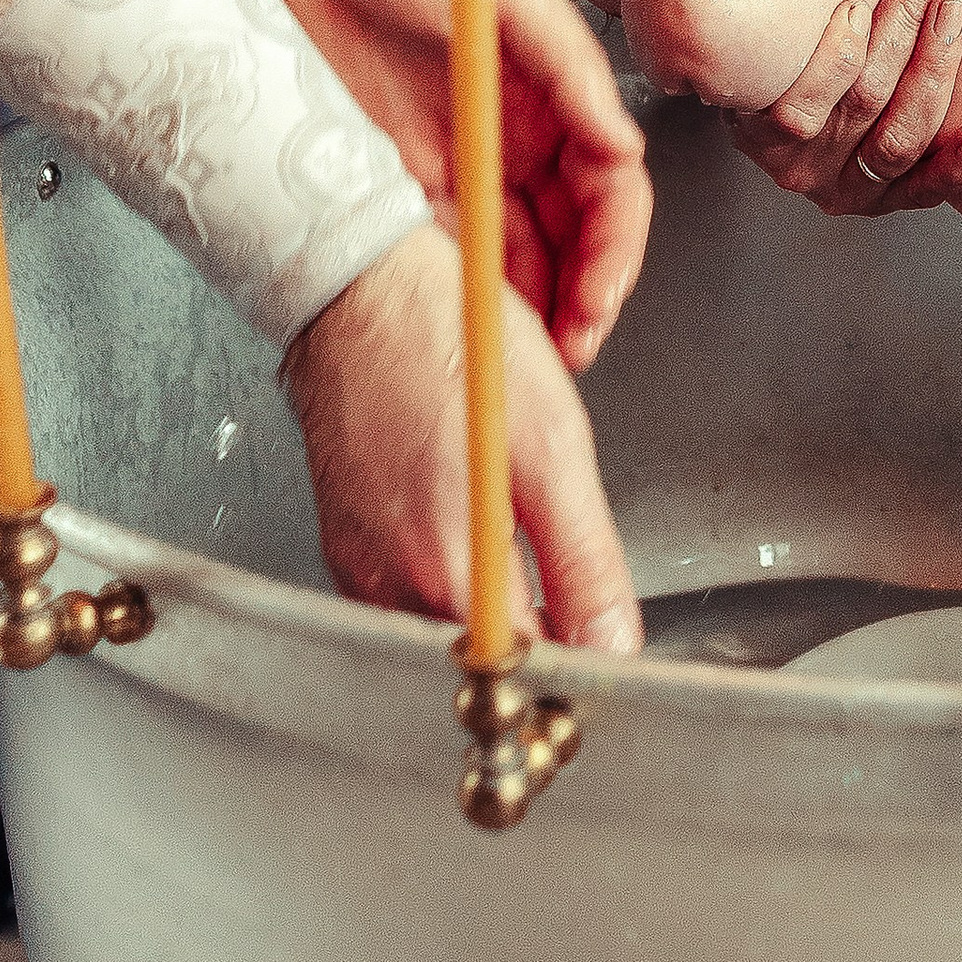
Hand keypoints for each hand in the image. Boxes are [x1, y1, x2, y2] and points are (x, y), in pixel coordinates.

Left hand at [234, 0, 650, 370]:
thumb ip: (566, 57)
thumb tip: (620, 138)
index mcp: (547, 90)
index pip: (608, 184)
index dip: (614, 245)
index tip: (599, 292)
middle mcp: (507, 136)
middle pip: (570, 235)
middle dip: (581, 296)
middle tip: (569, 347)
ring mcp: (450, 164)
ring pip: (512, 257)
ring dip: (528, 311)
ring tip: (520, 359)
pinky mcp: (389, 183)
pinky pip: (437, 254)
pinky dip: (458, 297)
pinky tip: (461, 328)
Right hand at [282, 222, 638, 649]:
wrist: (357, 286)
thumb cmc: (448, 342)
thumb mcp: (551, 448)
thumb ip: (584, 561)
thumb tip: (614, 645)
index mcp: (447, 572)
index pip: (522, 676)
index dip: (571, 669)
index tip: (598, 644)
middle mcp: (391, 585)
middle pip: (480, 659)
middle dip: (535, 635)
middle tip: (567, 581)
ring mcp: (360, 565)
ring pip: (445, 627)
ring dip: (494, 602)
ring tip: (517, 532)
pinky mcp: (347, 542)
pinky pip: (408, 589)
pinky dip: (450, 570)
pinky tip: (470, 518)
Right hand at [724, 0, 961, 216]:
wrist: (775, 83)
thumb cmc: (774, 26)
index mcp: (755, 127)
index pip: (798, 107)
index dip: (834, 57)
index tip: (860, 1)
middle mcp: (797, 166)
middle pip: (861, 105)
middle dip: (901, 29)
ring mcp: (842, 187)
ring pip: (898, 140)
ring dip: (934, 70)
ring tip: (954, 10)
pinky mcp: (884, 198)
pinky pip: (922, 190)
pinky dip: (953, 168)